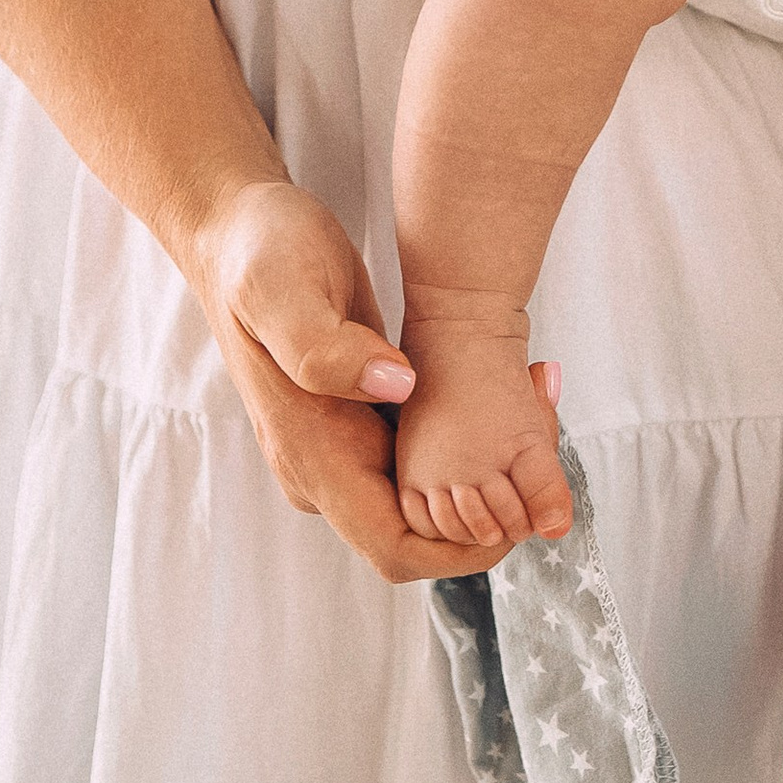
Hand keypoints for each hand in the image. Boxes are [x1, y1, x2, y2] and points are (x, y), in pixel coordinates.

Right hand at [179, 174, 533, 584]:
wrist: (237, 230)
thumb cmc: (259, 254)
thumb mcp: (283, 286)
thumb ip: (326, 347)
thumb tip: (395, 387)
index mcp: (311, 454)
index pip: (393, 548)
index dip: (461, 551)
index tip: (521, 514)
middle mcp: (326, 467)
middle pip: (422, 529)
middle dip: (494, 504)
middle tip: (546, 424)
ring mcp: (342, 446)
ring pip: (429, 495)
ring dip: (490, 470)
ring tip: (538, 396)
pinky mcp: (361, 418)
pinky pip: (424, 456)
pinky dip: (471, 440)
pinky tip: (511, 385)